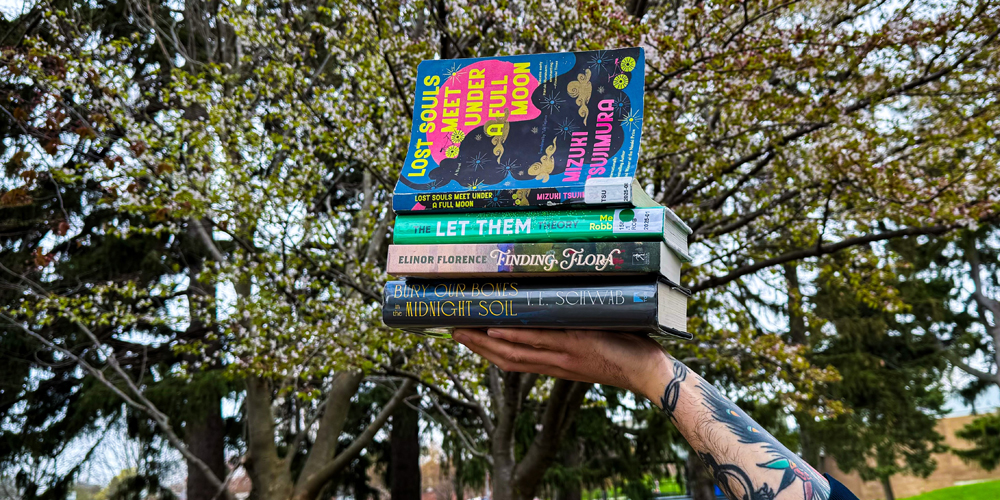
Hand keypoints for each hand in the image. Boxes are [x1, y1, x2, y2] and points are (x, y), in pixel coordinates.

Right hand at [451, 328, 669, 400]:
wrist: (648, 372)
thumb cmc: (626, 355)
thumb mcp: (592, 348)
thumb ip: (573, 334)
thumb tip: (558, 309)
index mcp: (556, 365)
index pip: (514, 361)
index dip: (488, 352)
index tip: (470, 338)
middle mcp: (554, 363)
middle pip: (506, 359)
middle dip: (477, 347)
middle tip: (454, 332)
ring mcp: (563, 355)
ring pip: (515, 351)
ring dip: (486, 342)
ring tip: (464, 330)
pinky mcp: (575, 345)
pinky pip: (539, 342)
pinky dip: (515, 336)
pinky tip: (496, 330)